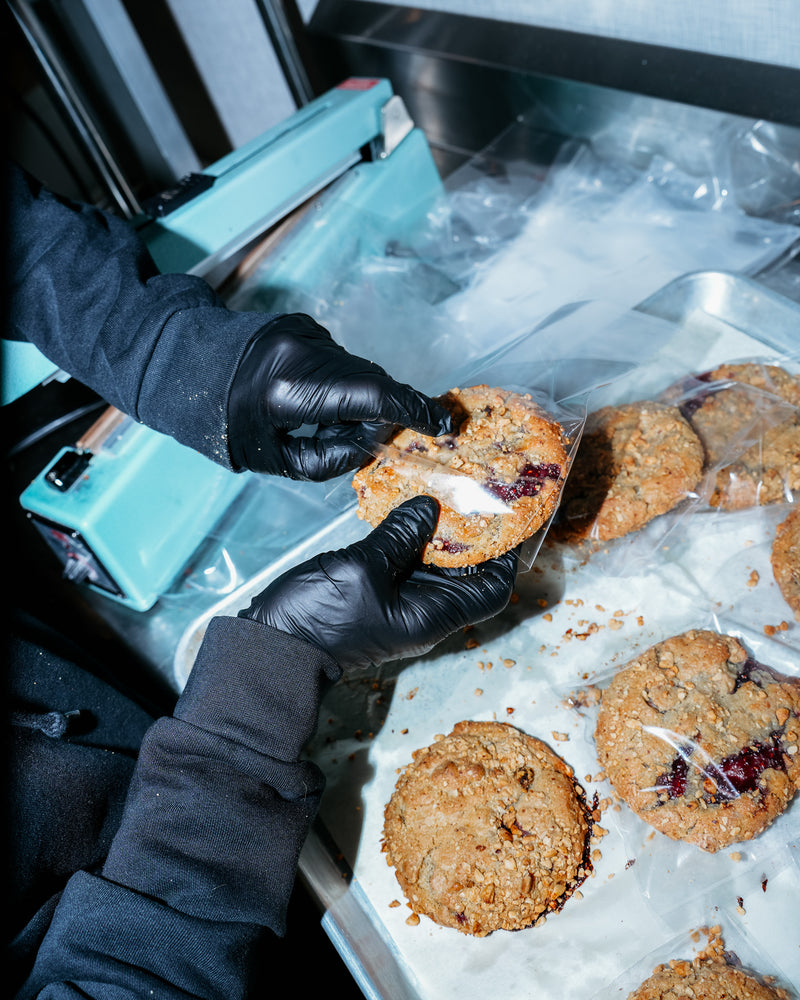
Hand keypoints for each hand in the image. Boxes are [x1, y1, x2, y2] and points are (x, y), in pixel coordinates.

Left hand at [227, 313, 453, 479]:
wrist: (184, 365)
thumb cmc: (223, 424)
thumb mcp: (274, 459)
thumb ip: (329, 458)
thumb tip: (369, 444)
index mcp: (292, 389)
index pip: (371, 396)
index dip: (412, 410)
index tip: (441, 424)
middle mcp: (304, 352)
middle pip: (370, 382)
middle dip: (379, 414)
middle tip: (361, 440)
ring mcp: (305, 332)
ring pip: (357, 370)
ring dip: (356, 399)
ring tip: (316, 421)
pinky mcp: (304, 325)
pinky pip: (340, 360)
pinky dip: (340, 384)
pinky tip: (308, 399)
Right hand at [239, 496, 517, 669]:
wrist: (274, 648)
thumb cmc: (321, 619)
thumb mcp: (362, 568)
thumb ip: (398, 536)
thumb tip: (430, 508)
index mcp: (432, 615)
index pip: (491, 590)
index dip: (506, 556)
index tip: (506, 516)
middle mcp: (425, 610)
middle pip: (468, 572)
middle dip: (475, 533)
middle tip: (474, 491)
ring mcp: (401, 602)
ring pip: (437, 564)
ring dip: (442, 531)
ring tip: (446, 490)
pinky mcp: (378, 592)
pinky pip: (408, 562)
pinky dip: (413, 536)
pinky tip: (407, 507)